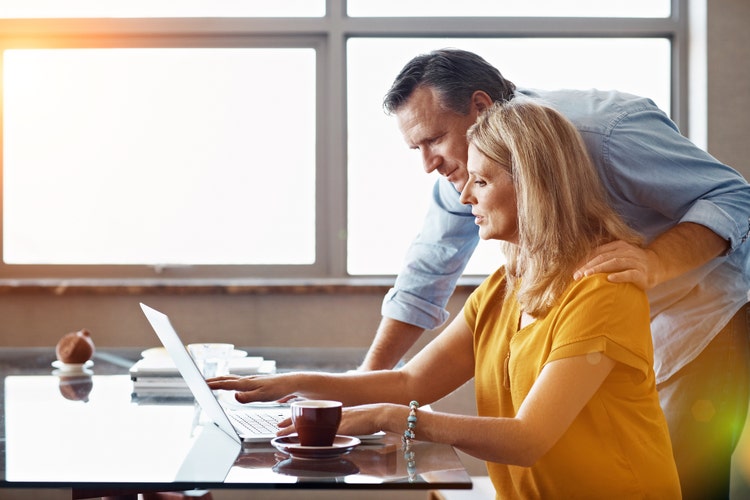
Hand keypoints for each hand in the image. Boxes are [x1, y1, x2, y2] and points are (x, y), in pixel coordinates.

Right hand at [206, 374, 293, 403]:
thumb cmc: (277, 389)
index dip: (213, 384)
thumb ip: (248, 397)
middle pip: (226, 379)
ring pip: (231, 379)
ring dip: (220, 380)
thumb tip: (234, 396)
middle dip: (213, 381)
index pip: (226, 383)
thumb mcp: (263, 396)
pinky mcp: (253, 383)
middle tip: (201, 382)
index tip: (201, 384)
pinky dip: (228, 382)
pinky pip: (236, 381)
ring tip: (211, 383)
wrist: (289, 383)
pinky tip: (229, 385)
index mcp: (246, 384)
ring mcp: (250, 381)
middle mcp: (246, 380)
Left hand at [273, 403, 392, 438]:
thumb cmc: (369, 417)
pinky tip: (302, 440)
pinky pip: (321, 432)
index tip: (285, 421)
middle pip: (306, 418)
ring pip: (310, 424)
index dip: (297, 417)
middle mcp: (330, 414)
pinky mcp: (340, 426)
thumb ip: (342, 419)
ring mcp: (334, 420)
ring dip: (295, 430)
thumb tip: (337, 425)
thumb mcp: (352, 416)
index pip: (310, 413)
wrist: (380, 413)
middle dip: (291, 423)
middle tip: (278, 428)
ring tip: (282, 432)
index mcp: (332, 411)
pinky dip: (311, 436)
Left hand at [573, 240, 658, 289]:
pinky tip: (609, 279)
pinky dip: (619, 276)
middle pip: (603, 257)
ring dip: (599, 269)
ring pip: (614, 263)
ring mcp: (634, 261)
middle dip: (588, 266)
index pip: (597, 252)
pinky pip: (629, 273)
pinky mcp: (642, 273)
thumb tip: (581, 268)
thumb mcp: (618, 256)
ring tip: (587, 275)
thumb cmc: (631, 263)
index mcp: (617, 246)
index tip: (573, 270)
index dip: (584, 260)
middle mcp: (625, 251)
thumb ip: (604, 258)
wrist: (657, 265)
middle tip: (576, 275)